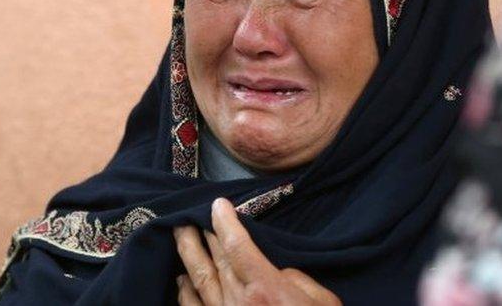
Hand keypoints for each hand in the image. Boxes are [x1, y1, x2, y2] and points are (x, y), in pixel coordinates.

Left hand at [173, 198, 340, 305]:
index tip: (218, 204)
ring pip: (198, 281)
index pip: (237, 245)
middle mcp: (237, 302)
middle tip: (189, 215)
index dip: (226, 221)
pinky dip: (184, 293)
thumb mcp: (323, 303)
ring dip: (187, 256)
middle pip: (214, 259)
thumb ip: (297, 279)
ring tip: (178, 236)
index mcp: (265, 289)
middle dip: (201, 234)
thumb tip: (276, 270)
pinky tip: (180, 282)